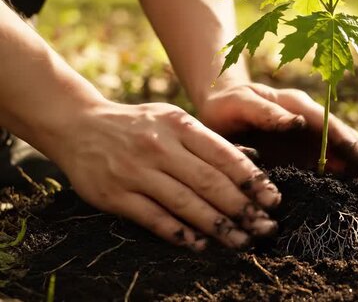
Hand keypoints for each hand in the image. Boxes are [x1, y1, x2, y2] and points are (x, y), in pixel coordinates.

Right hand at [44, 101, 282, 250]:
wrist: (78, 125)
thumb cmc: (138, 124)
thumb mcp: (173, 119)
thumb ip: (209, 141)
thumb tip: (253, 162)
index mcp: (179, 125)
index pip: (224, 155)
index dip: (252, 180)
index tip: (273, 200)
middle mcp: (160, 147)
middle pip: (210, 182)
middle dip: (243, 208)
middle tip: (266, 227)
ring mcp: (136, 171)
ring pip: (186, 203)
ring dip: (218, 227)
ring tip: (242, 242)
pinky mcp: (116, 195)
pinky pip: (155, 218)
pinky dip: (180, 233)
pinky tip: (201, 244)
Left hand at [198, 83, 357, 187]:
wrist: (218, 104)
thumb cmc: (226, 105)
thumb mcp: (241, 104)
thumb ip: (266, 113)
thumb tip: (298, 124)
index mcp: (297, 106)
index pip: (332, 128)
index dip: (352, 148)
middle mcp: (308, 119)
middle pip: (345, 138)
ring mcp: (308, 133)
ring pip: (341, 149)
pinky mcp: (302, 147)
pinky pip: (329, 159)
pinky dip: (346, 171)